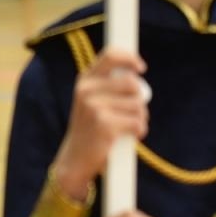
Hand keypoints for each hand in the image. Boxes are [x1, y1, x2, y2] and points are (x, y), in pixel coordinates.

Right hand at [51, 47, 148, 199]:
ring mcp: (94, 108)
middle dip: (139, 99)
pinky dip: (139, 131)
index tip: (141, 68)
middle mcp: (87, 91)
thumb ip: (109, 86)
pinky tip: (129, 136)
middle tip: (133, 112)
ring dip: (140, 118)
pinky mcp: (105, 125)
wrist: (75, 161)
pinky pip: (138, 122)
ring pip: (138, 105)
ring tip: (128, 127)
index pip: (110, 55)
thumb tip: (137, 75)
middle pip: (132, 83)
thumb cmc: (90, 130)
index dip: (130, 58)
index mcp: (84, 82)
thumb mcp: (92, 102)